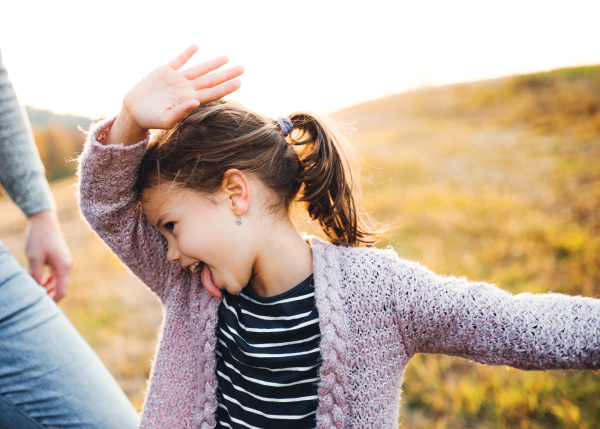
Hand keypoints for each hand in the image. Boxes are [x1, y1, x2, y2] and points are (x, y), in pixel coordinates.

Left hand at [25, 211, 72, 301]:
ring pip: (59, 282)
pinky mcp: (60, 259)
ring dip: (49, 290)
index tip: (42, 308)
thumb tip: (37, 291)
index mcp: (63, 267)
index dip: (53, 301)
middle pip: (62, 288)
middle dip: (51, 297)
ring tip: (36, 296)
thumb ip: (36, 276)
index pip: (62, 291)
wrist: (43, 220)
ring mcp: (64, 262)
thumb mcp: (34, 258)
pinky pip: (56, 275)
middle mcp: (67, 266)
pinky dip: (49, 282)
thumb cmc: (38, 238)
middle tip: (37, 305)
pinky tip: (39, 285)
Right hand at [109, 45, 243, 145]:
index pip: (212, 93)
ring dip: (212, 63)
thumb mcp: (164, 120)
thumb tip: (195, 102)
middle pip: (211, 80)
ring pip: (199, 69)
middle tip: (243, 68)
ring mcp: (177, 79)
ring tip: (227, 57)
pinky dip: (187, 53)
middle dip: (227, 74)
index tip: (240, 82)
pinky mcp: (165, 71)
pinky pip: (179, 60)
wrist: (133, 111)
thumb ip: (180, 112)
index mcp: (189, 100)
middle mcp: (186, 89)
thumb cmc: (150, 119)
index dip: (226, 88)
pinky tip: (196, 47)